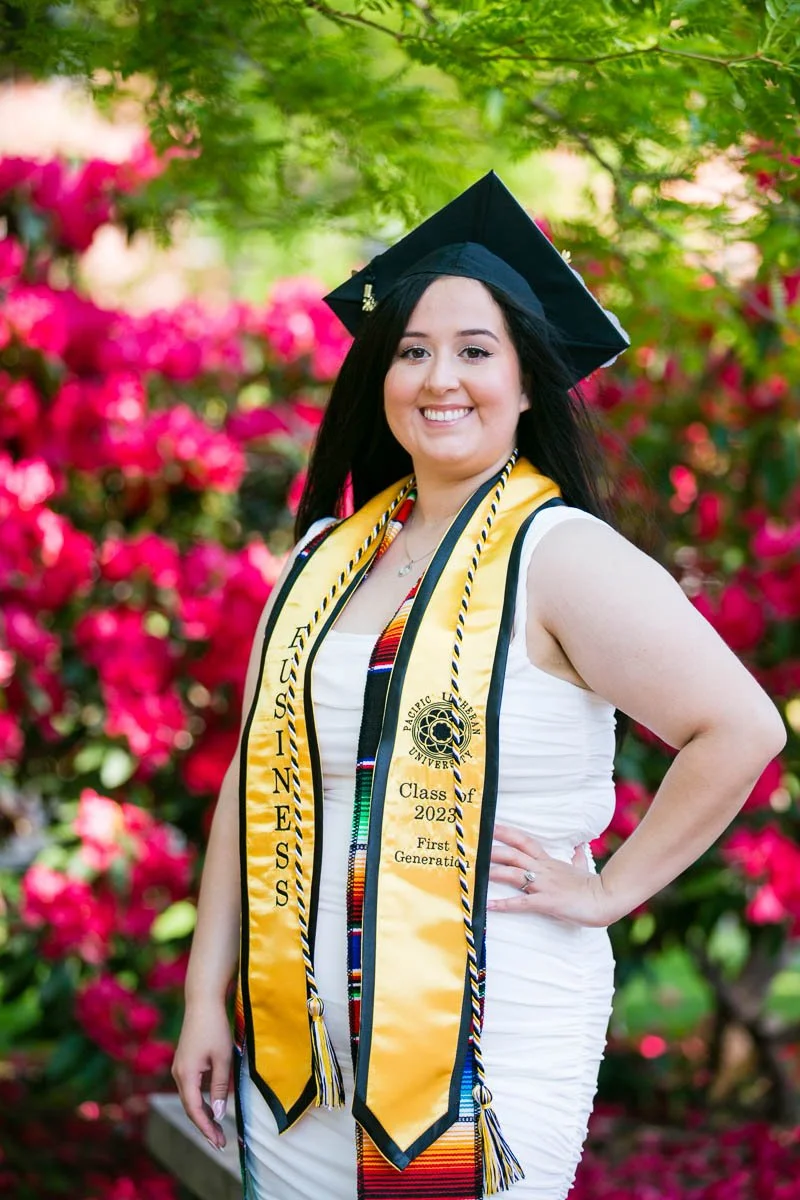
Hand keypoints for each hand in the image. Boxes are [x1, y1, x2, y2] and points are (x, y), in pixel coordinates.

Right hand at [172, 999, 232, 1150]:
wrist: (202, 1002)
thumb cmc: (214, 1028)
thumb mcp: (222, 1058)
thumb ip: (219, 1087)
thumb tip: (219, 1114)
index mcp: (186, 1075)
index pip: (195, 1110)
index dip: (207, 1128)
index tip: (219, 1143)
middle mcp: (178, 1074)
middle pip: (190, 1108)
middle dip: (205, 1126)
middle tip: (220, 1143)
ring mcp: (180, 1068)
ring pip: (190, 1099)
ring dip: (203, 1115)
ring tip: (218, 1130)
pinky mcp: (184, 1063)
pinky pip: (191, 1088)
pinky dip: (201, 1101)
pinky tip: (213, 1107)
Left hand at [487, 823, 613, 926]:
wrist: (607, 898)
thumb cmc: (593, 886)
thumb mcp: (582, 868)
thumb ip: (577, 857)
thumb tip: (579, 846)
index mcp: (549, 862)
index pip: (525, 842)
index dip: (507, 833)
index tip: (491, 826)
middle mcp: (543, 870)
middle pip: (514, 855)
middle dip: (493, 850)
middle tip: (474, 847)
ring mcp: (544, 885)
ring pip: (514, 875)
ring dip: (494, 874)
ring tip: (475, 874)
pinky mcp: (547, 902)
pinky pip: (521, 903)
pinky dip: (503, 904)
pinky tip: (489, 905)